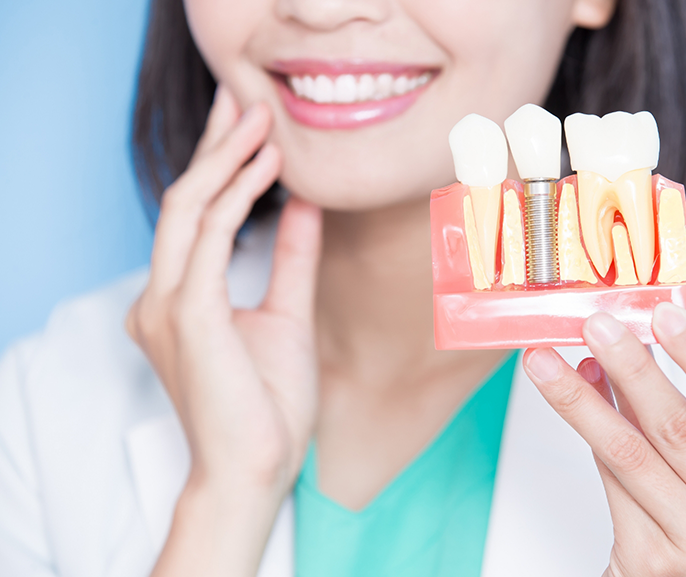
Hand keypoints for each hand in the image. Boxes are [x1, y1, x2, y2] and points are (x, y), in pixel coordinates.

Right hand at [126, 86, 321, 575]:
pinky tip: (268, 167)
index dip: (218, 164)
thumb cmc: (268, 404)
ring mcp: (167, 304)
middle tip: (245, 100)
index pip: (193, 215)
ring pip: (188, 207)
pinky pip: (208, 236)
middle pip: (183, 198)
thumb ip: (290, 257)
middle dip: (215, 145)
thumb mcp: (287, 314)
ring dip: (226, 158)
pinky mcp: (188, 314)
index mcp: (179, 298)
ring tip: (262, 119)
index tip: (249, 126)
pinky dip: (236, 195)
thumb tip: (303, 205)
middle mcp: (160, 296)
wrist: (258, 469)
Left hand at [524, 303, 685, 576]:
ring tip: (547, 361)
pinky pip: (609, 482)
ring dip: (581, 399)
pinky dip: (586, 435)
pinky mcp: (652, 558)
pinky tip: (567, 399)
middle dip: (629, 367)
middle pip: (675, 427)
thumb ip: (664, 411)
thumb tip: (611, 352)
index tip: (664, 313)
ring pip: (629, 452)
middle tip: (594, 326)